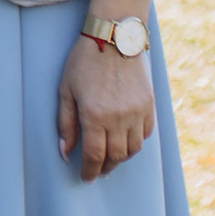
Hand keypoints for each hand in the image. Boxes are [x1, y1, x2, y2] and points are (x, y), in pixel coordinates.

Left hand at [57, 37, 154, 180]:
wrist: (114, 38)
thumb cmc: (84, 62)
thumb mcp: (66, 90)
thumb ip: (65, 123)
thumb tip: (65, 152)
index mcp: (94, 115)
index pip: (94, 156)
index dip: (89, 171)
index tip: (86, 178)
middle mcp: (118, 117)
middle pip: (115, 157)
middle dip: (105, 168)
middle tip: (97, 172)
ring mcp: (136, 112)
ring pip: (133, 149)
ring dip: (121, 158)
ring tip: (111, 159)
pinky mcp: (149, 105)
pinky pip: (146, 134)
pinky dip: (136, 142)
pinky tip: (126, 141)